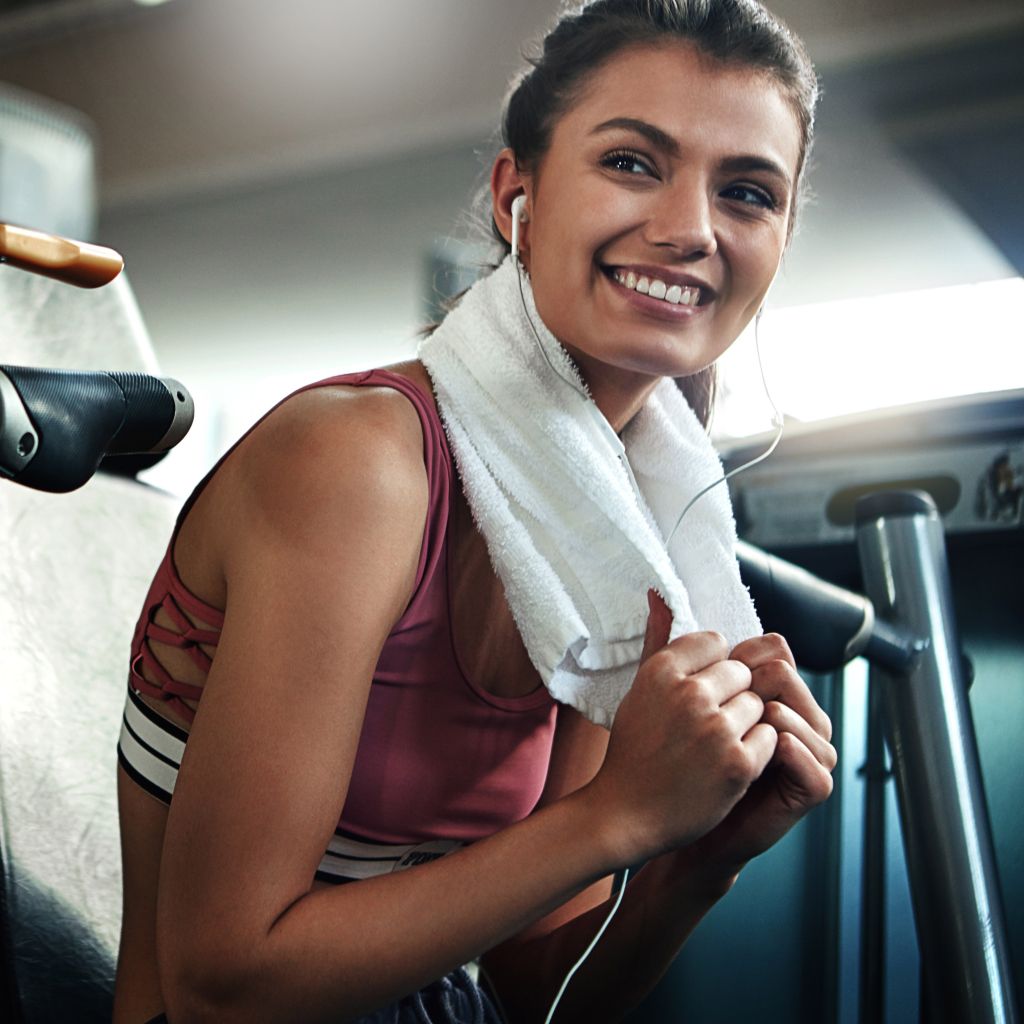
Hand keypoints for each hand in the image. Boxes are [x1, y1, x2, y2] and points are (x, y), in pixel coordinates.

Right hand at [588, 592, 777, 864]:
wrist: (624, 813)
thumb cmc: (633, 747)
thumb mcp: (639, 688)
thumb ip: (657, 639)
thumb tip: (659, 591)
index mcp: (662, 670)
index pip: (716, 642)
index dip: (711, 669)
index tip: (695, 694)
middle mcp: (689, 694)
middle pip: (741, 673)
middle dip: (730, 697)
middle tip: (704, 727)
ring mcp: (715, 729)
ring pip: (757, 705)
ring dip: (743, 726)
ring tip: (713, 747)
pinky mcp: (738, 763)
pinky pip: (769, 738)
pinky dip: (755, 753)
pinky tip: (725, 766)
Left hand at [689, 633, 836, 873]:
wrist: (679, 821)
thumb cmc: (678, 759)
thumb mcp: (669, 696)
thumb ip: (668, 646)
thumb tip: (655, 593)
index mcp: (770, 692)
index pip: (773, 651)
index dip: (738, 658)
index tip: (702, 675)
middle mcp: (796, 717)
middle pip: (787, 675)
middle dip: (750, 684)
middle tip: (713, 704)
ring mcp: (810, 751)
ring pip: (799, 713)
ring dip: (765, 715)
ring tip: (733, 727)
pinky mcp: (811, 787)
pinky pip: (809, 757)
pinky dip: (783, 748)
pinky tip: (757, 748)